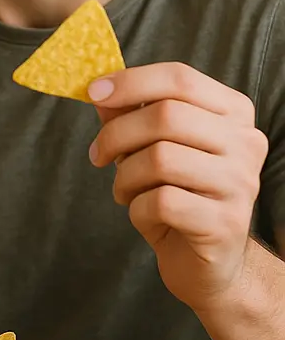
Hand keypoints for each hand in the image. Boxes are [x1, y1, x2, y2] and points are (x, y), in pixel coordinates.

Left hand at [88, 63, 266, 312]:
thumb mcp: (150, 146)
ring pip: (161, 159)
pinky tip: (144, 214)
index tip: (93, 92)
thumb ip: (129, 113)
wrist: (206, 261)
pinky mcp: (226, 223)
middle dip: (117, 134)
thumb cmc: (176, 192)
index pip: (180, 78)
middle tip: (98, 154)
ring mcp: (240, 183)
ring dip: (125, 176)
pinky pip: (161, 201)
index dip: (131, 82)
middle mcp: (246, 143)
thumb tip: (97, 89)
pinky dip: (137, 208)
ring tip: (124, 190)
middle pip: (166, 116)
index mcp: (233, 113)